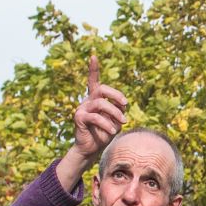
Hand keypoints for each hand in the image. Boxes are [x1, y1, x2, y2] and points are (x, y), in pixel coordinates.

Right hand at [57, 55, 127, 186]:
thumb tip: (122, 107)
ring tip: (123, 122)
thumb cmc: (104, 134)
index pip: (93, 80)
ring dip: (115, 113)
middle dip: (116, 95)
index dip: (93, 68)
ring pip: (101, 103)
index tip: (93, 56)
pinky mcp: (79, 118)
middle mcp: (87, 100)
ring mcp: (82, 108)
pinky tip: (112, 131)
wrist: (91, 149)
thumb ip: (118, 111)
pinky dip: (106, 124)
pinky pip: (95, 117)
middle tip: (125, 104)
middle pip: (101, 89)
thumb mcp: (115, 121)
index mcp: (95, 98)